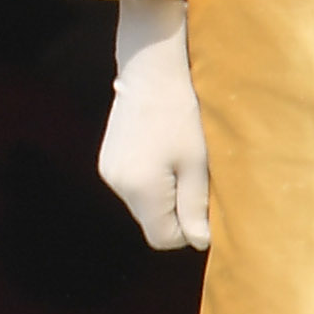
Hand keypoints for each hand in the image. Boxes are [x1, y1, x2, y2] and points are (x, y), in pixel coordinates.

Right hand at [96, 0, 211, 251]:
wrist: (150, 71)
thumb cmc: (183, 114)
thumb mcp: (198, 162)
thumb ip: (195, 206)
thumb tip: (199, 242)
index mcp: (141, 189)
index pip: (163, 239)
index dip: (188, 230)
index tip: (205, 204)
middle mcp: (118, 185)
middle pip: (151, 222)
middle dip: (176, 211)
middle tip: (196, 177)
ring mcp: (109, 172)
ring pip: (143, 205)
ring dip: (164, 194)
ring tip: (179, 159)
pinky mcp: (107, 160)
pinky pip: (133, 187)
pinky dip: (150, 180)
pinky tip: (161, 152)